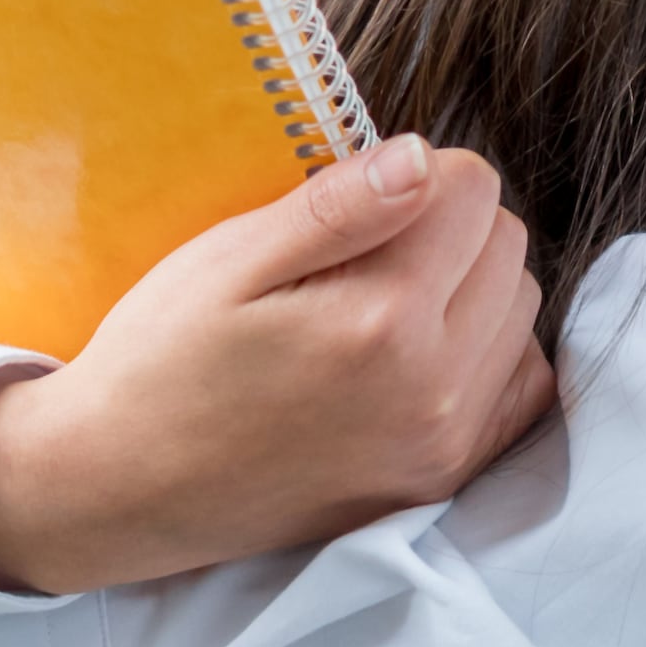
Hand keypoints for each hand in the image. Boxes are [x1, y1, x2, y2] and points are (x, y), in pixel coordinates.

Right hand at [0, 131, 553, 597]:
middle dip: (447, 224)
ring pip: (520, 311)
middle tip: (359, 244)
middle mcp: (435, 389)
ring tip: (378, 298)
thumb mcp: (226, 262)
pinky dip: (485, 352)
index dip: (413, 170)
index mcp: (381, 320)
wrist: (125, 489)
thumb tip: (421, 157)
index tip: (356, 192)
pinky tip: (414, 349)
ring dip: (468, 286)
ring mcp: (446, 444)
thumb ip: (335, 208)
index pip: (473, 190)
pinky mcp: (441, 480)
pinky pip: (518, 387)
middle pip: (508, 247)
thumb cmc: (160, 362)